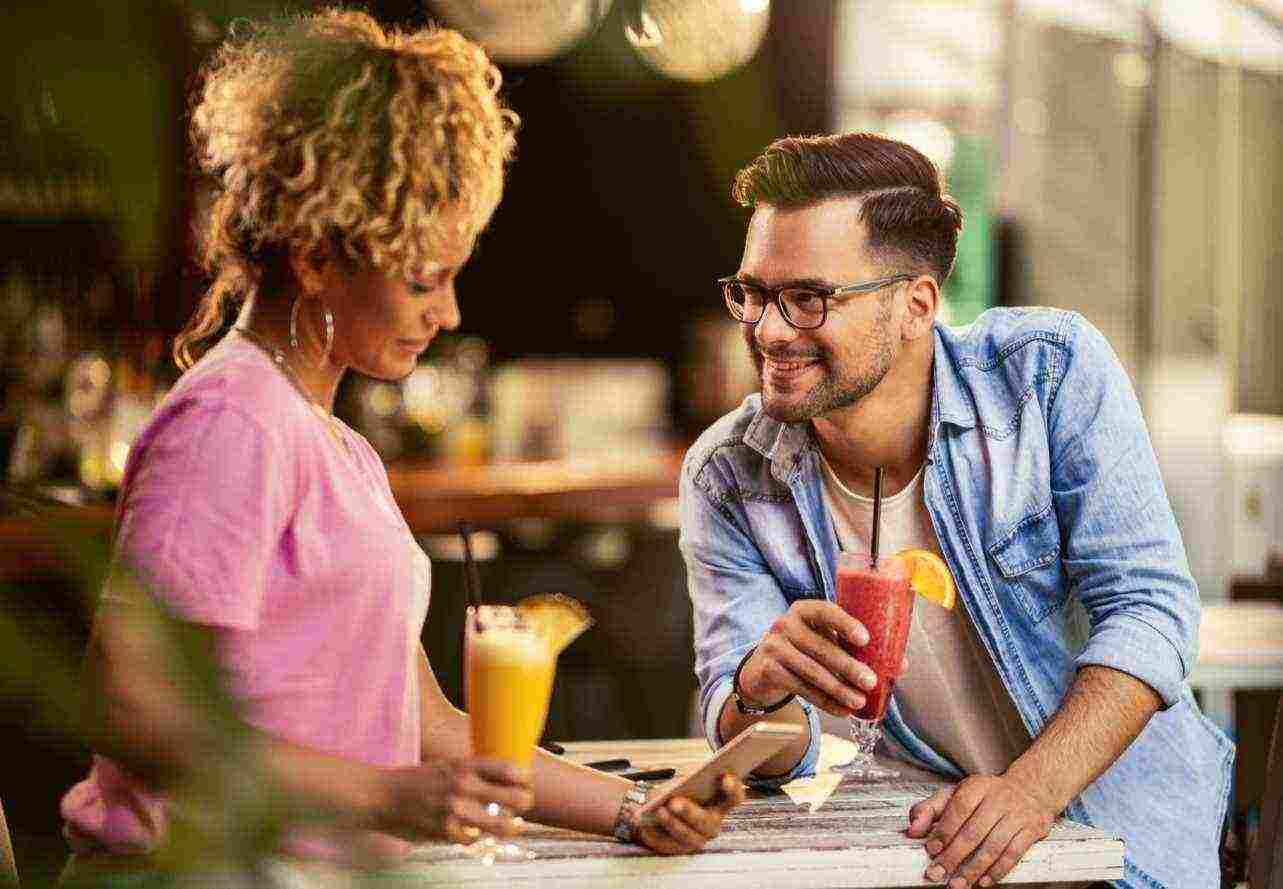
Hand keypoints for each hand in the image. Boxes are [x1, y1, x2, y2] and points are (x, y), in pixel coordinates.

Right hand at [376, 759, 534, 843]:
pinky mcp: (445, 831)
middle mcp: (463, 785)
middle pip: (513, 797)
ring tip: (514, 826)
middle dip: (524, 802)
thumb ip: (472, 771)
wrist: (381, 795)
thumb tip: (502, 777)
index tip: (527, 782)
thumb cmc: (417, 780)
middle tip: (525, 804)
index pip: (509, 769)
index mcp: (464, 765)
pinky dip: (476, 836)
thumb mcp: (446, 765)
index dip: (525, 777)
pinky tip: (475, 833)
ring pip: (500, 824)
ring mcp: (455, 810)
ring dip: (511, 826)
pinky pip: (473, 839)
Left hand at [635, 774, 745, 854]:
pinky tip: (646, 825)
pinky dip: (657, 835)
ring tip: (659, 811)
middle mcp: (713, 824)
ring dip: (673, 824)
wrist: (659, 805)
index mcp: (721, 803)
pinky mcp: (679, 848)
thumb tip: (684, 781)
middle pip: (708, 822)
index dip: (733, 788)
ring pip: (689, 837)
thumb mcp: (684, 778)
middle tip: (674, 802)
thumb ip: (689, 778)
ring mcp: (698, 839)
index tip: (724, 777)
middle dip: (690, 813)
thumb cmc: (677, 788)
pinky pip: (669, 845)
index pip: (735, 797)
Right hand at [739, 600, 878, 717]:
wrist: (763, 667)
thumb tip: (900, 665)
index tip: (865, 639)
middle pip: (820, 647)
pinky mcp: (768, 669)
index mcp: (804, 610)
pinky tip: (842, 710)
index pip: (825, 610)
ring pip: (811, 670)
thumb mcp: (825, 640)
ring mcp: (773, 646)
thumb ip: (855, 648)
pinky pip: (801, 687)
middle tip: (871, 682)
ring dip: (839, 689)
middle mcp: (785, 623)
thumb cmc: (805, 650)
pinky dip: (824, 701)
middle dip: (848, 666)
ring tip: (859, 701)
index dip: (845, 623)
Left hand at [906, 775, 1055, 887]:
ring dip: (974, 869)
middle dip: (953, 856)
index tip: (931, 849)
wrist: (1030, 790)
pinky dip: (998, 871)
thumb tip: (912, 829)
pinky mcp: (1031, 831)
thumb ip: (930, 809)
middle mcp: (997, 799)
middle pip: (973, 831)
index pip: (959, 808)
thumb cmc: (986, 796)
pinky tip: (983, 881)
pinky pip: (1013, 854)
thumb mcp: (956, 794)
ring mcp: (1016, 815)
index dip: (944, 830)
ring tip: (958, 883)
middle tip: (938, 873)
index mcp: (976, 787)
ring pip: (993, 847)